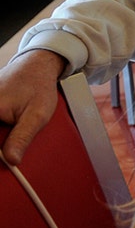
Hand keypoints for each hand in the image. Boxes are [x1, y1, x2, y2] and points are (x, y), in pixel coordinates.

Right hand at [0, 50, 66, 164]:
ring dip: (3, 135)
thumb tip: (12, 159)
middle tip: (12, 143)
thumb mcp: (36, 116)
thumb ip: (22, 138)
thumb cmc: (38, 86)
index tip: (5, 155)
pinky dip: (2, 128)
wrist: (37, 67)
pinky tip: (8, 126)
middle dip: (2, 142)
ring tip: (13, 130)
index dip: (0, 150)